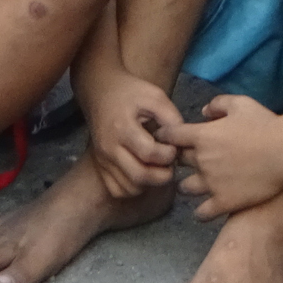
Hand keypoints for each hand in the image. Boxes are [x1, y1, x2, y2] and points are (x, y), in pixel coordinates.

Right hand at [86, 70, 185, 199]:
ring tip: (158, 167)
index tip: (174, 148)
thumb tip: (182, 141)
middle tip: (171, 164)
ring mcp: (103, 160)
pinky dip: (134, 188)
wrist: (100, 92)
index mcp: (123, 128)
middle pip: (139, 176)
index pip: (149, 153)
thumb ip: (171, 117)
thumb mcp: (155, 96)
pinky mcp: (100, 167)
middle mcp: (109, 148)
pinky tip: (143, 173)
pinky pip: (118, 190)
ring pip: (129, 188)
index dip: (168, 155)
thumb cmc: (131, 92)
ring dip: (149, 183)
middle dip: (162, 175)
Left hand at [162, 95, 282, 216]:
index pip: (170, 136)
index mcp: (202, 136)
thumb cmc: (265, 124)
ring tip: (198, 183)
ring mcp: (211, 184)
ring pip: (185, 187)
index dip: (168, 137)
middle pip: (178, 161)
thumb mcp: (241, 104)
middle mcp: (201, 160)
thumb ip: (218, 105)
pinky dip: (201, 212)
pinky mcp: (224, 202)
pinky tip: (206, 209)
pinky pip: (202, 212)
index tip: (173, 139)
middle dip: (182, 159)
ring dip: (189, 184)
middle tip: (192, 159)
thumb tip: (203, 112)